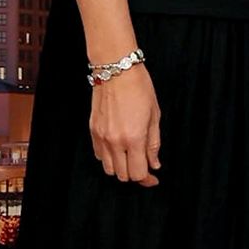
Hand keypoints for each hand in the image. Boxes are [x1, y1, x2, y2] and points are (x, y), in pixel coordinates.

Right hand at [89, 62, 160, 186]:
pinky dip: (108, 157)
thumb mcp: (155, 116)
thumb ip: (154, 144)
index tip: (153, 178)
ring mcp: (101, 137)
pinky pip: (99, 155)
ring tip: (130, 156)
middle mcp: (115, 141)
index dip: (147, 180)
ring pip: (109, 169)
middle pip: (123, 175)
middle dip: (135, 173)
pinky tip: (117, 147)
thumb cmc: (139, 88)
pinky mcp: (93, 131)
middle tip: (143, 165)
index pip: (138, 173)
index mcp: (134, 138)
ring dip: (120, 167)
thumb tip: (154, 163)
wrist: (116, 69)